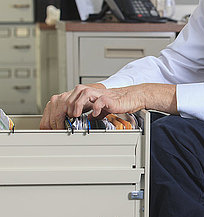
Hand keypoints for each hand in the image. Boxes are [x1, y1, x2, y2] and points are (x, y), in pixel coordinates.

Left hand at [40, 83, 176, 129]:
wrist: (131, 98)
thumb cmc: (116, 102)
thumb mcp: (98, 110)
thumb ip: (89, 114)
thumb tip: (81, 123)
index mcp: (86, 96)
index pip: (68, 99)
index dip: (61, 110)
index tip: (58, 123)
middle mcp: (90, 93)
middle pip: (72, 94)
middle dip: (66, 108)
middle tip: (64, 121)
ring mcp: (99, 95)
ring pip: (83, 93)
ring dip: (77, 104)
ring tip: (75, 114)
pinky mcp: (109, 98)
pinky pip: (100, 100)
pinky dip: (95, 107)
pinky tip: (93, 114)